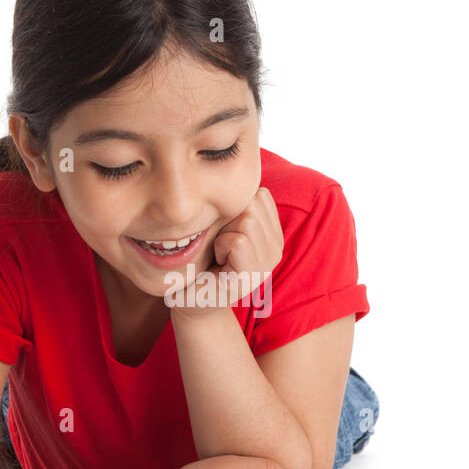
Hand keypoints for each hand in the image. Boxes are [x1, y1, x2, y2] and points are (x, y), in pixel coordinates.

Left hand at [166, 187, 282, 315]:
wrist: (192, 300)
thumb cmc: (202, 260)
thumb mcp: (222, 224)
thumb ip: (236, 204)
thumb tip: (232, 167)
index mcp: (273, 233)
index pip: (260, 194)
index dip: (233, 207)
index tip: (223, 232)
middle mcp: (277, 248)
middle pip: (254, 204)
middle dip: (228, 219)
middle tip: (219, 246)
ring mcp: (268, 263)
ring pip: (248, 220)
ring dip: (223, 234)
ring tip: (219, 255)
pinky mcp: (254, 275)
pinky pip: (238, 240)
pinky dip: (221, 247)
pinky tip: (218, 264)